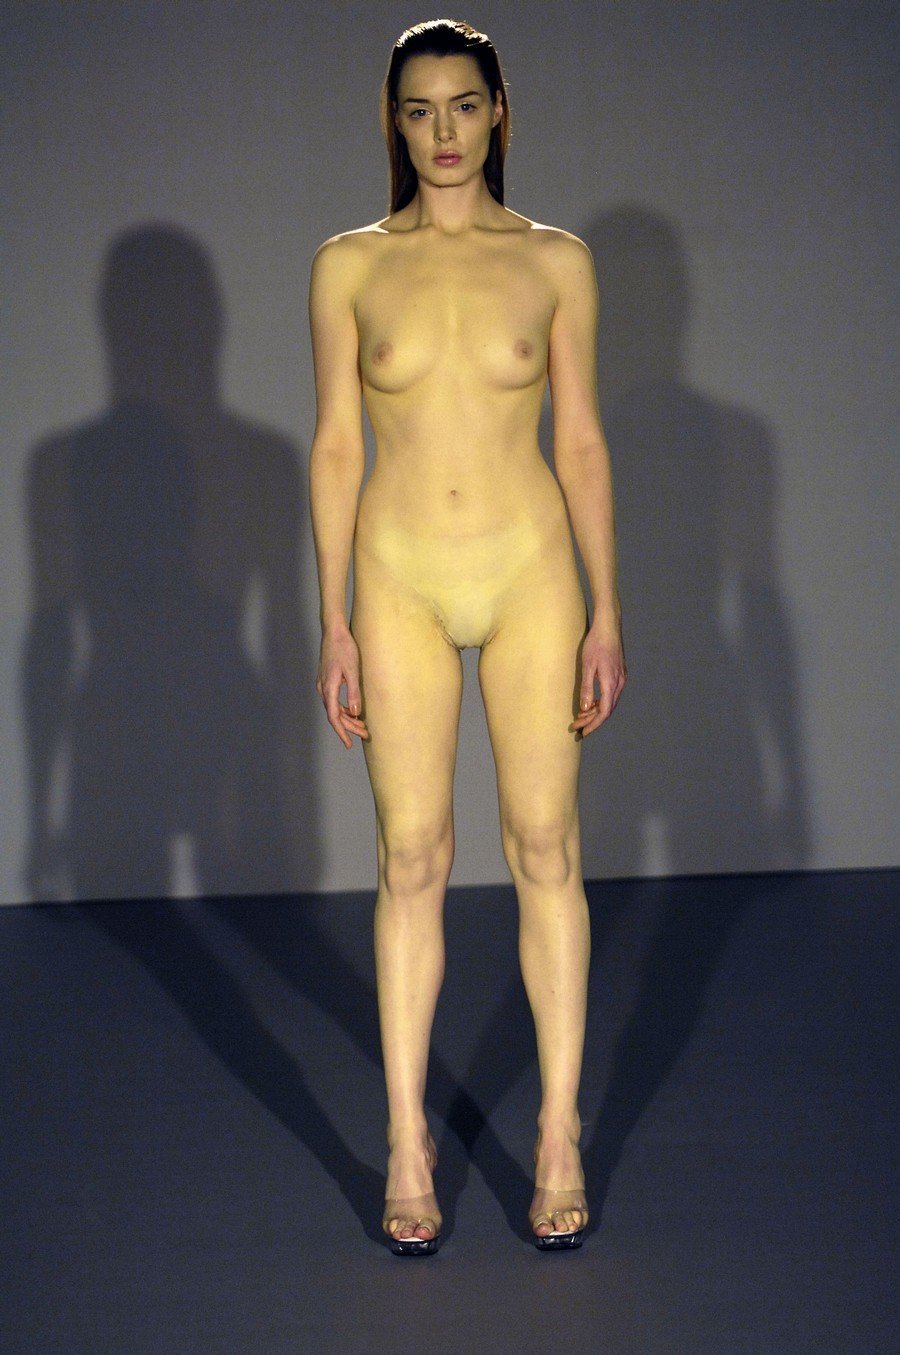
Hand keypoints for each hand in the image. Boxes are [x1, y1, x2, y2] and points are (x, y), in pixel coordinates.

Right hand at [316, 624, 368, 748]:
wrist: (334, 631)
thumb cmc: (344, 649)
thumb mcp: (353, 671)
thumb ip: (353, 692)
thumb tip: (355, 713)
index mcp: (328, 688)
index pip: (334, 717)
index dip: (342, 732)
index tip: (349, 744)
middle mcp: (323, 689)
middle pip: (335, 715)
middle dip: (349, 727)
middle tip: (365, 734)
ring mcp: (324, 685)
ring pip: (334, 708)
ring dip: (348, 718)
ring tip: (363, 726)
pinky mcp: (327, 680)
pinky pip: (334, 700)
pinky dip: (344, 709)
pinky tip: (354, 711)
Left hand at [571, 619, 626, 736]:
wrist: (609, 626)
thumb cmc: (596, 643)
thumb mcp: (587, 666)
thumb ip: (586, 688)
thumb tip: (584, 708)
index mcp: (611, 683)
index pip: (603, 712)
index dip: (593, 724)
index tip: (583, 732)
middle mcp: (619, 683)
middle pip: (607, 710)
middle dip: (592, 720)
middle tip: (576, 726)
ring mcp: (621, 678)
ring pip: (610, 703)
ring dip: (596, 711)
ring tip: (581, 716)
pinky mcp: (620, 674)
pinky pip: (611, 694)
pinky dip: (601, 702)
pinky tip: (590, 702)